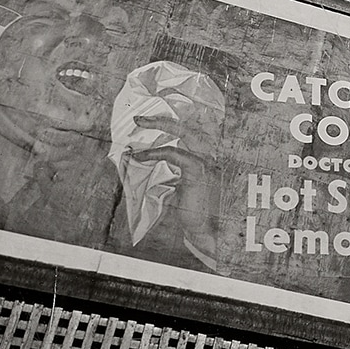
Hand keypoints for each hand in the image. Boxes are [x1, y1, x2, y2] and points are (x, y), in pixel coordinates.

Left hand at [129, 108, 224, 251]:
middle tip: (139, 119)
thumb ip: (168, 173)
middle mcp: (210, 156)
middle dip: (163, 119)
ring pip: (184, 132)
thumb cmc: (192, 212)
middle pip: (190, 125)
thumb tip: (142, 163)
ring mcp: (206, 161)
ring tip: (139, 125)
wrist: (206, 229)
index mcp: (206, 159)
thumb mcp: (178, 188)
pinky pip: (173, 153)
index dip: (170, 125)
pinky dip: (155, 152)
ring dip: (159, 126)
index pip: (191, 133)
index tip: (148, 124)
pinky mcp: (198, 169)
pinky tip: (140, 156)